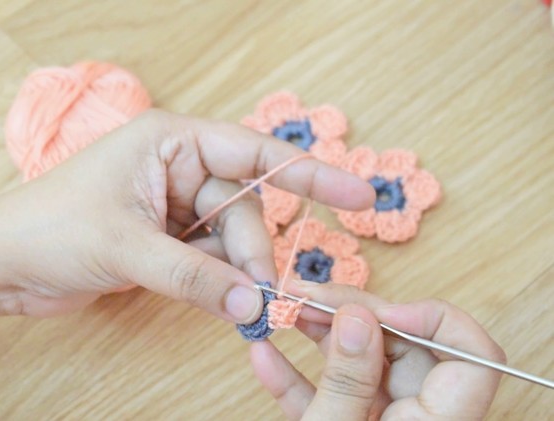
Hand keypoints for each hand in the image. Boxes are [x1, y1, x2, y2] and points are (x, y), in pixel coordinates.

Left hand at [0, 110, 373, 322]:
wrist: (3, 264)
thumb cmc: (48, 230)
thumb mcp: (127, 248)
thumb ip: (196, 275)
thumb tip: (255, 304)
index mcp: (169, 141)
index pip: (253, 151)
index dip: (309, 172)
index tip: (359, 194)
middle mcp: (177, 166)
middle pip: (246, 206)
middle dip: (254, 252)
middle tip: (259, 298)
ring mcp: (173, 205)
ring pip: (232, 239)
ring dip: (239, 273)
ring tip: (240, 307)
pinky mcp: (167, 239)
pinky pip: (213, 259)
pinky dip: (222, 283)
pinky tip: (223, 305)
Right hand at [250, 283, 504, 419]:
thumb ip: (348, 380)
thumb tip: (357, 316)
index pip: (472, 357)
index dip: (433, 321)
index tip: (381, 310)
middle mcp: (415, 419)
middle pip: (404, 348)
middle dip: (351, 316)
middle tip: (305, 297)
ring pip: (361, 364)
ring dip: (318, 336)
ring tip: (280, 312)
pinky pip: (329, 396)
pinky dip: (297, 376)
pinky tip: (265, 355)